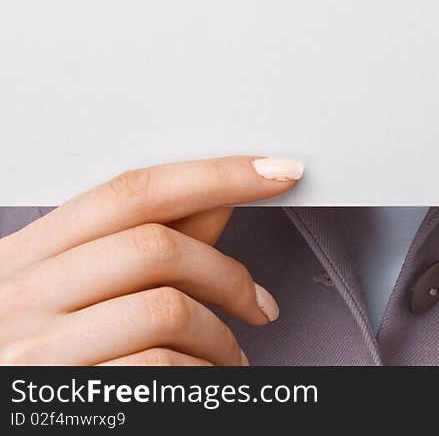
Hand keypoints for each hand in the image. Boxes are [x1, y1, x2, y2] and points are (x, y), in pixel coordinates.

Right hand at [0, 153, 304, 365]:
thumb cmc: (29, 363)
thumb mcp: (65, 292)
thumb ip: (141, 245)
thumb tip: (221, 196)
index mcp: (28, 254)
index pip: (133, 191)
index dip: (214, 175)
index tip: (274, 172)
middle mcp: (25, 295)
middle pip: (156, 247)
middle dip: (227, 275)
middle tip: (257, 304)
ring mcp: (38, 352)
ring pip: (166, 312)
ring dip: (220, 338)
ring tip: (229, 360)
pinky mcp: (65, 404)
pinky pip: (158, 372)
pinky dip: (199, 378)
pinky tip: (202, 384)